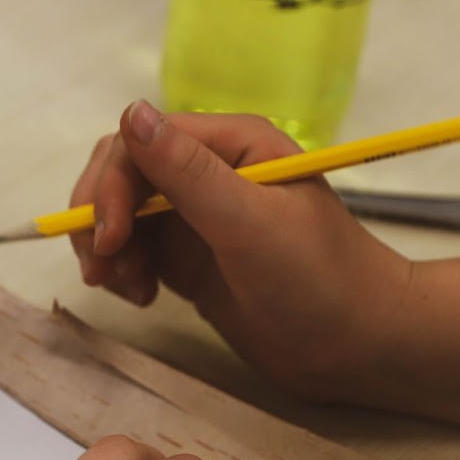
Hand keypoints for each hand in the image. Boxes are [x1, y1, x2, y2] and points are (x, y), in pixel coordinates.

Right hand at [72, 101, 412, 398]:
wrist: (359, 347)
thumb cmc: (318, 280)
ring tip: (127, 289)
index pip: (140, 143)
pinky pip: (133, 251)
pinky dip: (122, 272)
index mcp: (231, 145)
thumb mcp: (249, 223)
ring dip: (107, 249)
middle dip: (100, 219)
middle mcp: (209, 172)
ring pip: (120, 215)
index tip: (110, 240)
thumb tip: (130, 113)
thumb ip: (187, 172)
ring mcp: (196, 217)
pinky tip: (141, 298)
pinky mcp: (189, 260)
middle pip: (121, 175)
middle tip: (101, 271)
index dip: (112, 187)